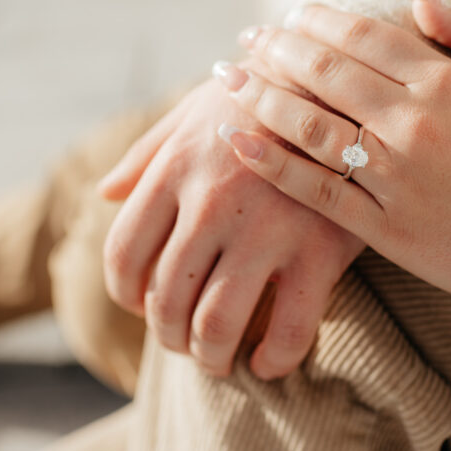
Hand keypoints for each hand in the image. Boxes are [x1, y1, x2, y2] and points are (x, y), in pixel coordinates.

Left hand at [97, 73, 364, 378]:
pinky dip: (273, 362)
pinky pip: (290, 331)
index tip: (142, 306)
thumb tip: (104, 193)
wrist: (347, 86)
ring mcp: (265, 229)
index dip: (126, 294)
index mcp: (175, 169)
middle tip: (183, 340)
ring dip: (209, 356)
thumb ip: (146, 153)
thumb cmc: (262, 97)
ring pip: (216, 325)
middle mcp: (211, 202)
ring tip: (219, 358)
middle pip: (165, 299)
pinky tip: (267, 364)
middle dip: (168, 334)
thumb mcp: (195, 109)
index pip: (124, 255)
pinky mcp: (320, 249)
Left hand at [216, 0, 450, 293]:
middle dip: (279, 49)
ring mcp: (394, 177)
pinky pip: (316, 191)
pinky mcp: (383, 227)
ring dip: (261, 97)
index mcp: (446, 83)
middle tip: (249, 38)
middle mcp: (413, 124)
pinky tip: (236, 140)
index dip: (318, 20)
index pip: (363, 37)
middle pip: (327, 74)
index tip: (291, 13)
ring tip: (228, 78)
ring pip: (312, 127)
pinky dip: (272, 164)